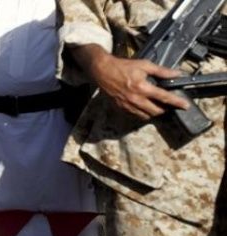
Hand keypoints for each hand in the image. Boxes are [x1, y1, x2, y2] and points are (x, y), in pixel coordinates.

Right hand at [72, 44, 188, 119]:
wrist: (103, 71)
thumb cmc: (122, 67)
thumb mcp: (144, 65)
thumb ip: (161, 71)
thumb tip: (176, 73)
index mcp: (143, 87)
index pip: (164, 97)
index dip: (177, 102)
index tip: (185, 105)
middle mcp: (136, 99)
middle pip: (156, 111)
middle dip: (165, 110)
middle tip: (170, 106)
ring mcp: (127, 105)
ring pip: (146, 116)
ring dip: (154, 113)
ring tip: (158, 108)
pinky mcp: (121, 108)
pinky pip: (135, 116)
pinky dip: (142, 114)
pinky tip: (144, 108)